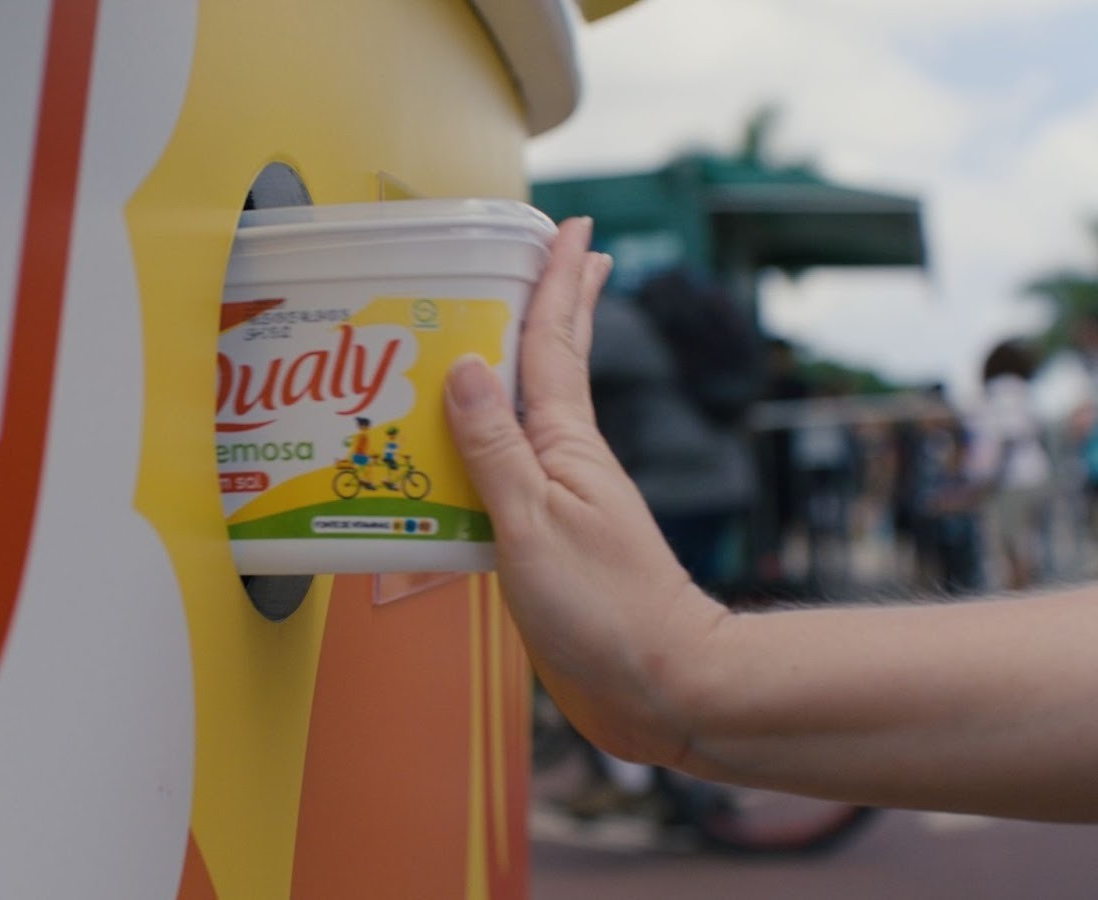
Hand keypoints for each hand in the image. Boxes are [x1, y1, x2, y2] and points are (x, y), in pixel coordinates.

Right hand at [442, 217, 727, 766]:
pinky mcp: (550, 541)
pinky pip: (512, 467)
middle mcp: (568, 460)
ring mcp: (564, 499)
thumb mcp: (532, 523)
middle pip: (560, 364)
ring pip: (534, 413)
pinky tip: (477, 444)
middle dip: (561, 304)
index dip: (557, 282)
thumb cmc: (603, 609)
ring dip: (525, 364)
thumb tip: (464, 363)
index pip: (555, 343)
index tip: (568, 225)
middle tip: (561, 251)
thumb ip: (494, 447)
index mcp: (567, 444)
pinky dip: (493, 438)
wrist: (660, 686)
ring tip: (507, 329)